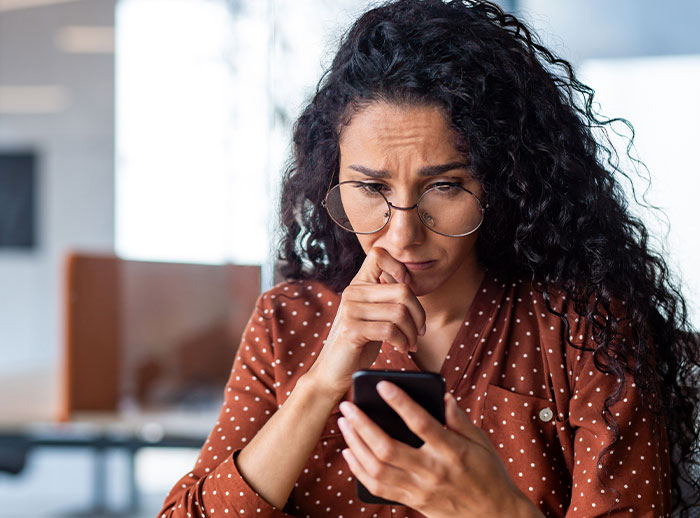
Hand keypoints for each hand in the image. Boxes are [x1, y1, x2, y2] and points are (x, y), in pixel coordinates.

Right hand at [305, 247, 425, 399]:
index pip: (378, 255)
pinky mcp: (351, 329)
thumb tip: (410, 284)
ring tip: (411, 343)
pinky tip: (402, 348)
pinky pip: (390, 330)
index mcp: (358, 284)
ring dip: (412, 332)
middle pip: (402, 290)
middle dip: (419, 314)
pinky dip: (403, 342)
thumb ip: (386, 297)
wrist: (334, 370)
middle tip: (419, 331)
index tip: (407, 290)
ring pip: (400, 312)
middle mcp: (352, 292)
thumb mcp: (374, 314)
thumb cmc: (359, 342)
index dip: (399, 267)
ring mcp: (350, 310)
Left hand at [337, 382, 542, 517]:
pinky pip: (378, 487)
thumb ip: (459, 418)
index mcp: (452, 451)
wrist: (495, 516)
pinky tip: (350, 452)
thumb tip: (441, 395)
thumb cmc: (489, 473)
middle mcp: (433, 472)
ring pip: (377, 469)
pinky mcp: (413, 502)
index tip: (382, 385)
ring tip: (344, 424)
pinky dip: (359, 469)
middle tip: (348, 406)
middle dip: (363, 425)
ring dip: (355, 445)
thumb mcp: (481, 442)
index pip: (421, 423)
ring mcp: (420, 490)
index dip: (400, 403)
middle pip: (388, 448)